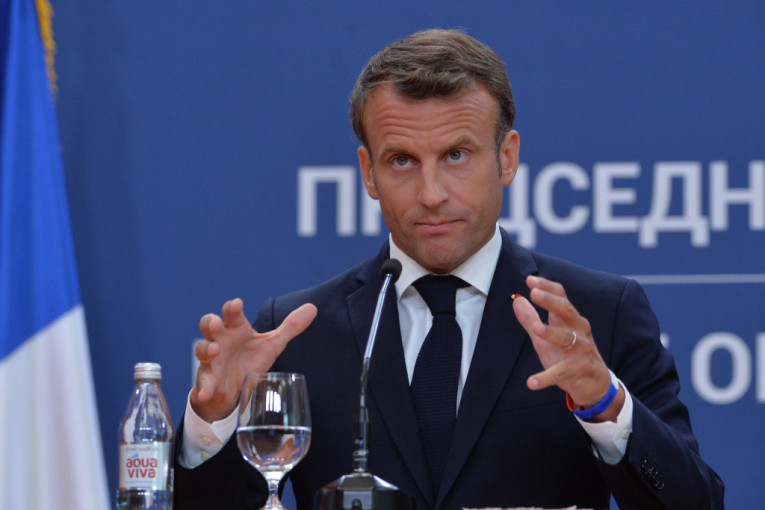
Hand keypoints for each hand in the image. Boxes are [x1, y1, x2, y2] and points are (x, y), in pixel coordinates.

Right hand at [190, 298, 316, 422]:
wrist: (235, 389)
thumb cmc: (251, 359)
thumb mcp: (272, 344)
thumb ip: (290, 327)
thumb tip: (312, 308)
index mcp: (236, 329)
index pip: (231, 313)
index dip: (232, 308)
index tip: (237, 305)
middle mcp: (221, 340)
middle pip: (209, 325)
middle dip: (211, 322)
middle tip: (217, 324)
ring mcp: (212, 360)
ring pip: (202, 350)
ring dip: (206, 349)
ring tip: (214, 351)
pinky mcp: (208, 380)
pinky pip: (204, 383)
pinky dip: (204, 388)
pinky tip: (205, 393)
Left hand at [512, 275, 622, 420]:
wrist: (595, 385)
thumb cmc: (569, 356)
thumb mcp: (546, 338)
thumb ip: (531, 319)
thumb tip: (517, 300)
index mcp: (570, 320)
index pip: (561, 297)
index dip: (547, 287)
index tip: (530, 280)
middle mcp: (579, 330)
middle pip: (566, 311)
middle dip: (551, 301)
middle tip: (534, 293)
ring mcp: (581, 350)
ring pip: (567, 338)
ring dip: (551, 332)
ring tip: (536, 328)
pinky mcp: (579, 370)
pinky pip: (561, 373)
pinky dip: (546, 378)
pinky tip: (531, 382)